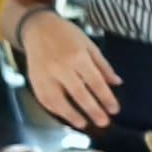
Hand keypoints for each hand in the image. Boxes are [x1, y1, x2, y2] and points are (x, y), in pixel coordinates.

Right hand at [20, 14, 121, 128]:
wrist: (38, 27)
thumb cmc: (67, 35)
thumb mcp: (89, 45)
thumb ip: (103, 65)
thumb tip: (117, 83)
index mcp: (78, 57)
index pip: (95, 82)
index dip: (106, 98)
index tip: (114, 110)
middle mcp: (61, 67)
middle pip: (79, 93)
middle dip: (92, 110)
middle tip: (104, 122)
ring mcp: (45, 75)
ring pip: (58, 100)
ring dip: (71, 115)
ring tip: (83, 124)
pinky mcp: (34, 80)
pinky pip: (44, 99)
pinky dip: (54, 110)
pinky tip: (65, 116)